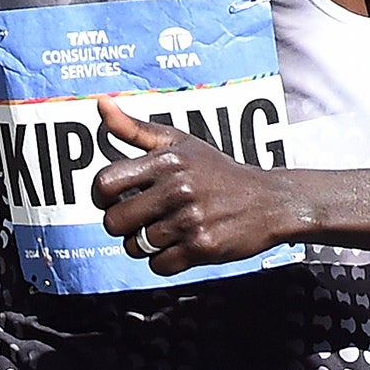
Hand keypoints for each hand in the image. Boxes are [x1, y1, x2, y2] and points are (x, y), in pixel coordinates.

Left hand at [91, 95, 298, 273]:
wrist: (269, 201)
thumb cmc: (217, 171)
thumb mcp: (179, 143)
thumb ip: (134, 129)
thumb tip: (101, 104)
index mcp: (167, 161)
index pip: (104, 183)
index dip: (100, 196)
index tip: (112, 199)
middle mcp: (177, 189)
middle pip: (113, 221)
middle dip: (120, 224)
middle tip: (137, 219)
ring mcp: (190, 220)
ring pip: (134, 246)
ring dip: (143, 244)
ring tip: (163, 230)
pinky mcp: (202, 248)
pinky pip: (158, 265)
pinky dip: (163, 261)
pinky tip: (178, 245)